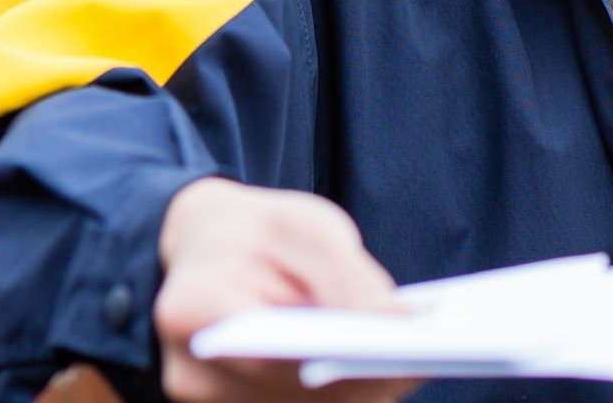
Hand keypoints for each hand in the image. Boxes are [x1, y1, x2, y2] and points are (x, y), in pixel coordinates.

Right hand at [154, 177, 412, 402]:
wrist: (209, 249)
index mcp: (195, 308)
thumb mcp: (305, 226)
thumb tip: (397, 323)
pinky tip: (377, 371)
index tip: (403, 353)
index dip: (342, 360)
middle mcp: (193, 370)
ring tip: (403, 363)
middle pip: (293, 394)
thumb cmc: (259, 233)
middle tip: (418, 362)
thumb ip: (347, 276)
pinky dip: (343, 393)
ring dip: (357, 390)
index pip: (276, 352)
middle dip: (362, 379)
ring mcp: (209, 400)